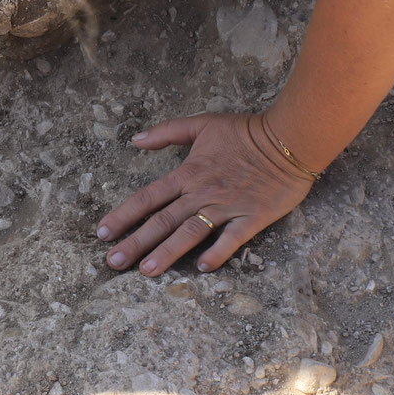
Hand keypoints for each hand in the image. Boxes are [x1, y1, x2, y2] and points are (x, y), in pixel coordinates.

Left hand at [96, 113, 314, 275]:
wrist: (290, 139)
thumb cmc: (245, 131)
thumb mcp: (202, 123)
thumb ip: (167, 132)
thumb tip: (136, 139)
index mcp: (187, 173)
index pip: (147, 198)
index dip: (123, 216)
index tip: (102, 233)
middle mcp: (202, 193)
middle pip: (162, 221)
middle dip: (135, 243)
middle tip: (113, 263)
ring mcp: (227, 206)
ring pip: (190, 233)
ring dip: (167, 253)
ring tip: (146, 271)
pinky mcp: (252, 217)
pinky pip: (232, 239)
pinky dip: (217, 253)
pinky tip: (202, 268)